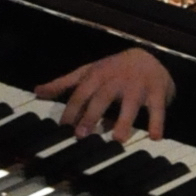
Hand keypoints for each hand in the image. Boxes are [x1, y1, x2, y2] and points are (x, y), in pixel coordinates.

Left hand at [35, 48, 174, 142]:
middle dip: (92, 115)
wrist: (149, 57)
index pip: (81, 92)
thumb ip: (64, 83)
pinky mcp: (157, 92)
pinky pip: (158, 108)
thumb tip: (37, 91)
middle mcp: (117, 80)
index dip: (72, 109)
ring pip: (131, 103)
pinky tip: (155, 137)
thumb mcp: (88, 72)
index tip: (64, 127)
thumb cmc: (113, 69)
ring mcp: (138, 86)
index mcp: (98, 75)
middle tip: (82, 134)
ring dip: (124, 120)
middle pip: (103, 97)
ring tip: (118, 138)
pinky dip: (158, 122)